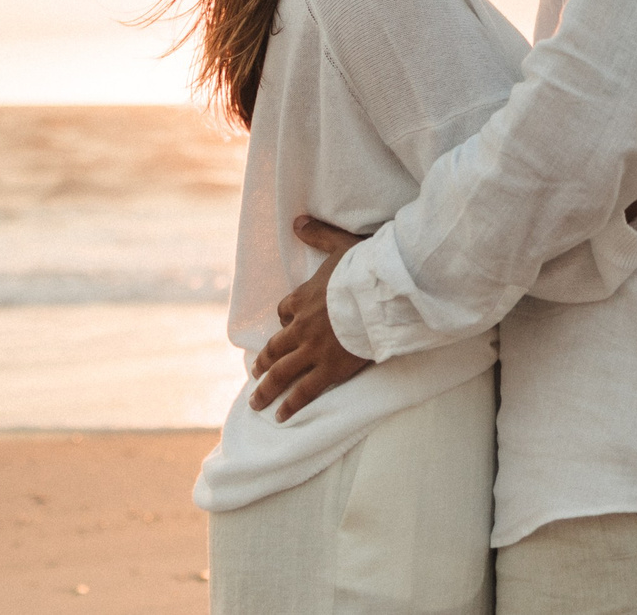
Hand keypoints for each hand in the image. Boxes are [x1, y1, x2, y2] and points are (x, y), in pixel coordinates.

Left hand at [246, 215, 372, 420]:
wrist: (382, 294)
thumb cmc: (365, 268)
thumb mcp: (341, 245)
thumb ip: (318, 234)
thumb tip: (298, 221)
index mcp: (303, 297)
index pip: (284, 312)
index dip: (283, 321)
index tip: (283, 329)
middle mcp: (302, 326)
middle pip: (275, 348)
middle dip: (263, 363)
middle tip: (255, 374)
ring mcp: (314, 349)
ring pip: (282, 372)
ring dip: (266, 389)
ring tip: (257, 402)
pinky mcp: (330, 368)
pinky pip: (304, 391)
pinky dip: (290, 405)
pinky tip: (280, 416)